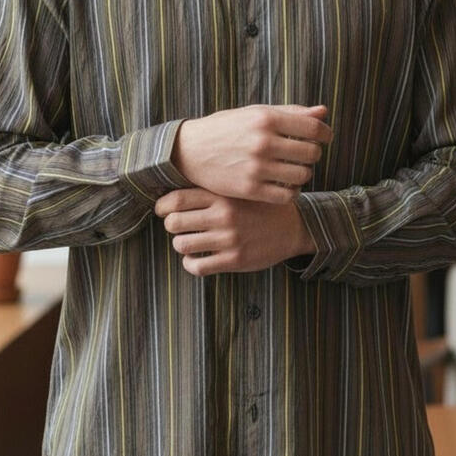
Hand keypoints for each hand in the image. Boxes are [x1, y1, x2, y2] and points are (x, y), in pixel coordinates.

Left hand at [154, 187, 316, 275]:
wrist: (293, 226)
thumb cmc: (260, 206)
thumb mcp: (240, 189)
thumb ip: (213, 189)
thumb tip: (176, 190)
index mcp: (222, 196)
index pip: (178, 199)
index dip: (162, 206)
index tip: (161, 210)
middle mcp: (223, 216)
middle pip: (174, 222)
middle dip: (171, 225)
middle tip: (177, 226)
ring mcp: (229, 239)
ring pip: (182, 245)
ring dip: (180, 244)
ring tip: (188, 242)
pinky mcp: (234, 260)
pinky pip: (198, 266)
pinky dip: (190, 264)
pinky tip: (195, 259)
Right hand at [172, 104, 332, 204]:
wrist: (189, 151)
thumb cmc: (227, 128)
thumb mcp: (255, 113)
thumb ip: (291, 112)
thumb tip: (323, 112)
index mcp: (266, 119)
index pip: (313, 128)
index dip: (325, 133)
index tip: (324, 137)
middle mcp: (262, 142)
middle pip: (311, 153)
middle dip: (313, 153)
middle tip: (304, 154)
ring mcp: (256, 167)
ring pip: (302, 175)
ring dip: (303, 173)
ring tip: (294, 169)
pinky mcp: (249, 189)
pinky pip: (287, 195)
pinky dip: (292, 192)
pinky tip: (285, 185)